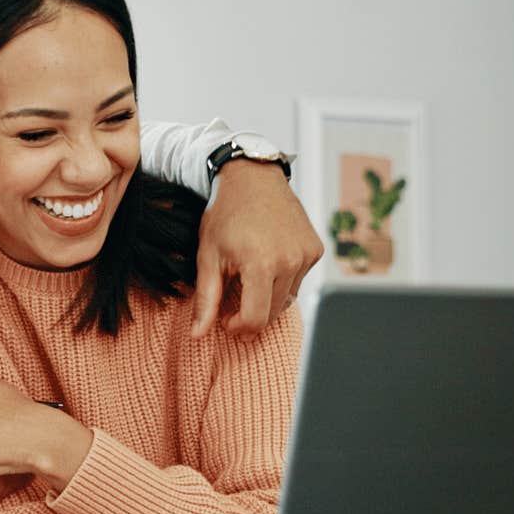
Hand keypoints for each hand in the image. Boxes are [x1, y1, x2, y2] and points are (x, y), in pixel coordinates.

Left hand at [193, 161, 322, 337]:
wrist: (252, 178)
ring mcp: (306, 255)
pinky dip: (283, 279)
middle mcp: (290, 261)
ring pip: (287, 298)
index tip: (226, 320)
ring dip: (267, 296)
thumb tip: (197, 335)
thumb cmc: (225, 215)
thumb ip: (206, 299)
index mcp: (261, 264)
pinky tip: (267, 260)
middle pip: (272, 312)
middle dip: (251, 312)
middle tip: (233, 297)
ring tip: (248, 274)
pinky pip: (299, 279)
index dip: (239, 328)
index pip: (255, 320)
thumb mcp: (208, 256)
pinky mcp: (316, 249)